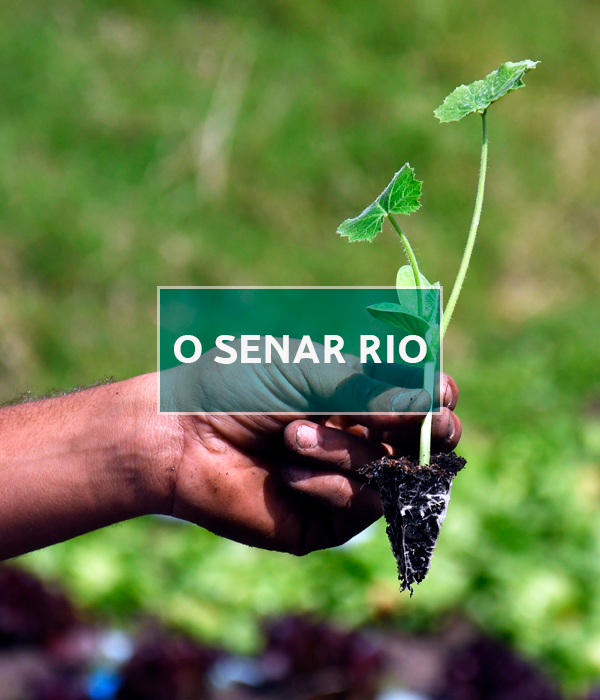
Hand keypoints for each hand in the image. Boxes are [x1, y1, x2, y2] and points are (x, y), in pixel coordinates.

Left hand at [161, 347, 460, 554]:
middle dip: (432, 430)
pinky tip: (288, 471)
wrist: (181, 435)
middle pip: (429, 444)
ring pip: (399, 474)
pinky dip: (332, 482)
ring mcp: (346, 482)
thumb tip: (435, 403)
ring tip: (294, 434)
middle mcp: (359, 440)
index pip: (422, 400)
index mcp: (357, 397)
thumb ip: (374, 389)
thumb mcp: (311, 372)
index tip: (439, 389)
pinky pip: (364, 505)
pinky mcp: (328, 521)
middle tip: (427, 419)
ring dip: (350, 451)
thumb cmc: (239, 387)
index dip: (439, 395)